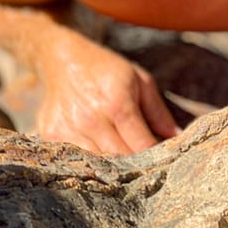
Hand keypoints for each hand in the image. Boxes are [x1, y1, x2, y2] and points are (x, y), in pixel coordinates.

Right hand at [37, 39, 178, 155]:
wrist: (63, 59)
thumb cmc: (107, 70)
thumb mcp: (141, 81)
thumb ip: (159, 112)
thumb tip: (177, 137)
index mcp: (117, 104)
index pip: (142, 146)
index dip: (156, 158)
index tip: (164, 161)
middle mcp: (91, 119)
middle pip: (121, 160)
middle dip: (138, 166)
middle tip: (147, 165)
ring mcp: (68, 129)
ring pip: (99, 165)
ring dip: (114, 168)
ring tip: (124, 163)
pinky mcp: (51, 135)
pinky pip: (77, 160)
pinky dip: (91, 162)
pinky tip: (100, 154)